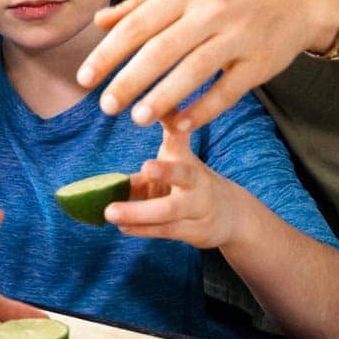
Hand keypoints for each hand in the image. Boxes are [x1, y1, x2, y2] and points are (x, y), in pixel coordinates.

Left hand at [76, 0, 338, 130]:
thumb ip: (141, 5)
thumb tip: (98, 21)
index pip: (136, 25)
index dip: (107, 54)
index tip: (84, 78)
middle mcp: (210, 10)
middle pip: (160, 50)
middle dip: (128, 81)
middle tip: (104, 106)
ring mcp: (238, 36)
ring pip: (192, 72)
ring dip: (161, 99)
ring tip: (135, 118)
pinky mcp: (260, 63)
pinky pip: (226, 92)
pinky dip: (201, 110)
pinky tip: (178, 125)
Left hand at [104, 120, 234, 248]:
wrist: (232, 214)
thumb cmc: (189, 184)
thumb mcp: (172, 167)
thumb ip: (145, 170)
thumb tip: (106, 174)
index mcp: (184, 156)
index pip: (178, 132)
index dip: (170, 118)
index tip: (157, 108)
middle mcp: (194, 179)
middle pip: (183, 173)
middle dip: (166, 171)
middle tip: (146, 168)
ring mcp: (197, 206)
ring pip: (168, 210)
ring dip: (138, 213)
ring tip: (110, 213)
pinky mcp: (194, 231)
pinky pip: (166, 230)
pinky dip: (143, 230)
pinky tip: (123, 227)